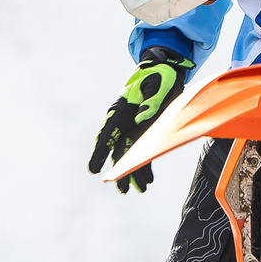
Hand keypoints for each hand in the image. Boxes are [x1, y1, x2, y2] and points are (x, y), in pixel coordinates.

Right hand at [88, 47, 191, 194]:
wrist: (165, 71)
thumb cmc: (160, 75)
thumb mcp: (159, 84)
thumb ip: (152, 100)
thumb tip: (143, 118)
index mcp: (122, 108)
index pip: (108, 132)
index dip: (100, 151)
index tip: (94, 169)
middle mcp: (125, 121)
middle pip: (118, 148)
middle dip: (119, 169)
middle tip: (118, 187)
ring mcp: (135, 127)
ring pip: (130, 154)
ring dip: (132, 173)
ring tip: (135, 190)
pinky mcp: (147, 131)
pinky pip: (143, 152)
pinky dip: (144, 166)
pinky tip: (147, 181)